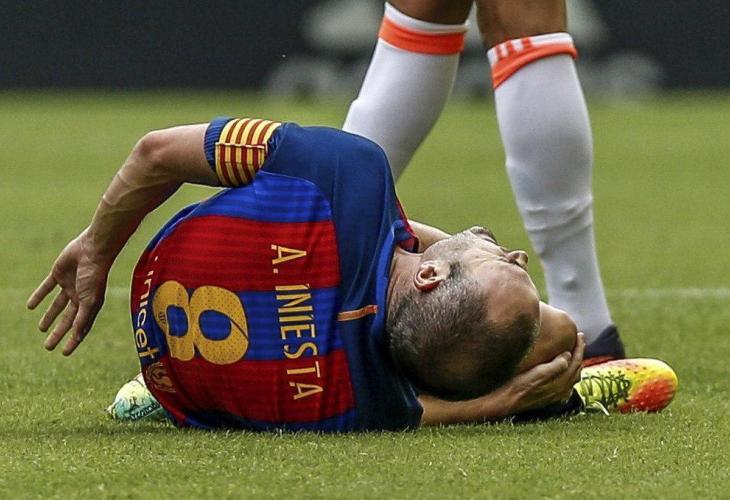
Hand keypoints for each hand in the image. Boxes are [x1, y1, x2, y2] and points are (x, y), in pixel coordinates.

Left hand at [27, 229, 109, 354]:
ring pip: (57, 305)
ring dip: (49, 317)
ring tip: (41, 329)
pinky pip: (47, 287)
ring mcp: (69, 285)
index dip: (73, 340)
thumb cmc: (94, 276)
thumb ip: (83, 318)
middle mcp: (80, 296)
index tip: (64, 353)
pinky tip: (30, 306)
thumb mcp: (89, 301)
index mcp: (90, 304)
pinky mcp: (59, 274)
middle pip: (67, 319)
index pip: (80, 326)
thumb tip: (76, 336)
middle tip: (48, 347)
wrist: (92, 250)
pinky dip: (39, 296)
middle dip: (58, 332)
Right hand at [497, 332, 584, 414]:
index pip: (576, 361)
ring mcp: (557, 394)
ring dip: (575, 364)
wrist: (507, 401)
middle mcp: (562, 389)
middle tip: (579, 340)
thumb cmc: (520, 385)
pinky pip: (567, 385)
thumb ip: (556, 365)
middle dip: (579, 354)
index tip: (580, 334)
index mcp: (561, 381)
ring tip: (573, 353)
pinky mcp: (550, 397)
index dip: (579, 347)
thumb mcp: (538, 373)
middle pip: (577, 368)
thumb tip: (568, 355)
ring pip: (573, 377)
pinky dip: (570, 375)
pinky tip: (565, 373)